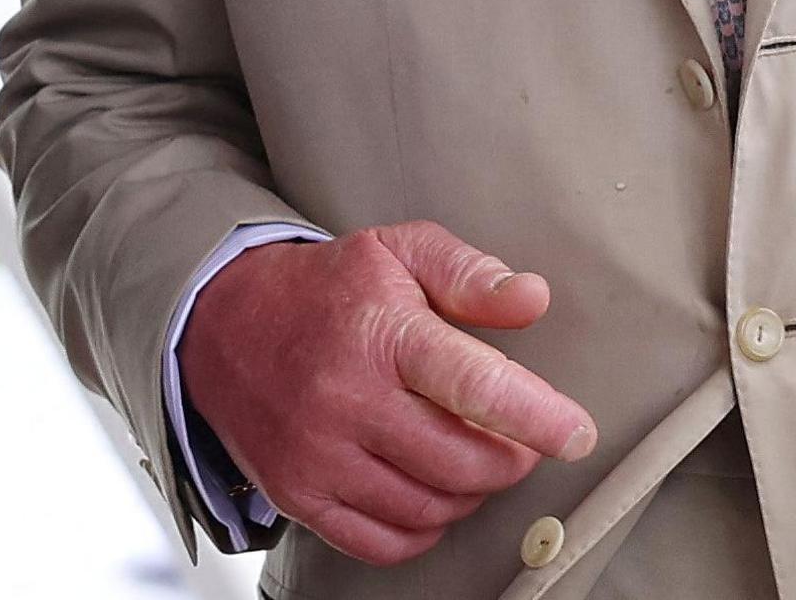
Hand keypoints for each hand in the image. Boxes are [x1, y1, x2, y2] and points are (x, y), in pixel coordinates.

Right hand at [179, 221, 598, 566]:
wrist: (219, 323)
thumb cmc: (325, 290)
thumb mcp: (396, 253)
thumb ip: (469, 274)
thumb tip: (532, 299)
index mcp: (380, 331)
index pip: (475, 385)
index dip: (538, 417)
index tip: (576, 433)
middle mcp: (346, 397)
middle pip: (461, 462)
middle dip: (507, 459)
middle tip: (514, 441)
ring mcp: (317, 453)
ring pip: (429, 507)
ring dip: (468, 493)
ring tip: (467, 459)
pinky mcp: (297, 494)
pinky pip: (382, 541)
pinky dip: (422, 529)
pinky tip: (427, 493)